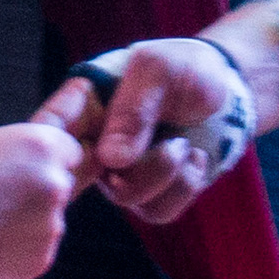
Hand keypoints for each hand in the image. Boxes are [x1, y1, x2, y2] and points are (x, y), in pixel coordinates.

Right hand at [0, 122, 82, 278]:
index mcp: (40, 147)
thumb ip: (6, 153)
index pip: (70, 148)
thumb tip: (14, 164)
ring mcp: (51, 227)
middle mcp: (55, 185)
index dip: (50, 155)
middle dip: (41, 186)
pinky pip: (36, 247)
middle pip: (65, 182)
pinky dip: (17, 245)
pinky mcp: (40, 260)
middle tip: (1, 192)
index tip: (32, 162)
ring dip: (28, 217)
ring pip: (49, 218)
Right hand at [31, 37, 245, 224]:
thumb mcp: (160, 70)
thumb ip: (135, 109)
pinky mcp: (153, 194)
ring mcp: (123, 172)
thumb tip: (112, 160)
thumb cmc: (188, 68)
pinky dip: (184, 186)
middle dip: (126, 168)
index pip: (48, 131)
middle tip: (166, 143)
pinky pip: (157, 211)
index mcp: (85, 105)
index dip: (53, 150)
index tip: (90, 150)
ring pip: (126, 196)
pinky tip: (195, 158)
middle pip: (81, 176)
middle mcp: (97, 142)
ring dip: (165, 170)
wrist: (231, 90)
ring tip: (183, 141)